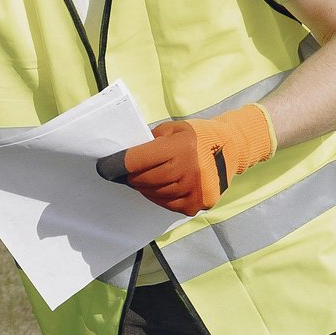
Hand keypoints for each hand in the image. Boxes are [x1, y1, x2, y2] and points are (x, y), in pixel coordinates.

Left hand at [99, 105, 275, 215]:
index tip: (104, 167)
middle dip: (132, 177)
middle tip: (128, 173)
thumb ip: (150, 142)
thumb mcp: (172, 130)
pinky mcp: (196, 204)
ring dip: (145, 187)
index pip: (137, 160)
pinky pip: (167, 204)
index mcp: (179, 149)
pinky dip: (159, 196)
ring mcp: (193, 191)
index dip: (118, 164)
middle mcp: (187, 171)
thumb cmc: (197, 137)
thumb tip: (124, 156)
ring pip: (154, 194)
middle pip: (143, 180)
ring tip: (146, 179)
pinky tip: (162, 187)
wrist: (231, 150)